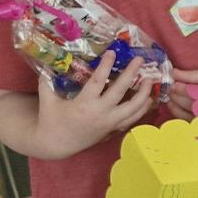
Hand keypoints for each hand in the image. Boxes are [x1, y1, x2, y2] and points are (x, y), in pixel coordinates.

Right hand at [33, 50, 155, 158]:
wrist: (56, 145)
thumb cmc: (51, 119)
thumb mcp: (47, 99)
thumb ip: (47, 80)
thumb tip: (47, 60)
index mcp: (83, 104)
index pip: (97, 81)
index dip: (106, 66)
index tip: (113, 52)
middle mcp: (100, 113)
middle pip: (121, 91)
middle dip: (132, 74)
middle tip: (140, 60)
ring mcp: (109, 123)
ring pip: (133, 108)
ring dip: (144, 93)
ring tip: (150, 79)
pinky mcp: (113, 129)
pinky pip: (132, 119)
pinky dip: (142, 109)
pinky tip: (148, 99)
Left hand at [168, 68, 197, 119]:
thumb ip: (194, 75)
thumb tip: (174, 73)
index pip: (197, 94)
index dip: (182, 89)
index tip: (173, 82)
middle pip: (191, 105)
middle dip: (177, 96)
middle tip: (169, 88)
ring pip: (188, 116)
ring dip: (175, 107)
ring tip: (170, 97)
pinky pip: (189, 122)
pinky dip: (180, 114)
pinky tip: (175, 106)